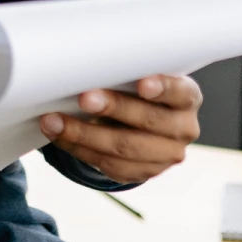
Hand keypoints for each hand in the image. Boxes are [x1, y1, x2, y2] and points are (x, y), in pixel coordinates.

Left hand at [39, 75, 202, 184]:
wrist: (140, 123)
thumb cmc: (135, 88)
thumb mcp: (139, 76)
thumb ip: (125, 73)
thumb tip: (88, 68)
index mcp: (187, 97)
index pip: (180, 92)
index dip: (162, 88)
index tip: (142, 83)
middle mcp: (183, 128)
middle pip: (148, 121)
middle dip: (113, 108)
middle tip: (84, 98)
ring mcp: (166, 155)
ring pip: (124, 148)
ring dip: (84, 134)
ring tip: (54, 121)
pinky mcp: (143, 173)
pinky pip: (109, 165)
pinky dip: (79, 149)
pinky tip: (59, 136)